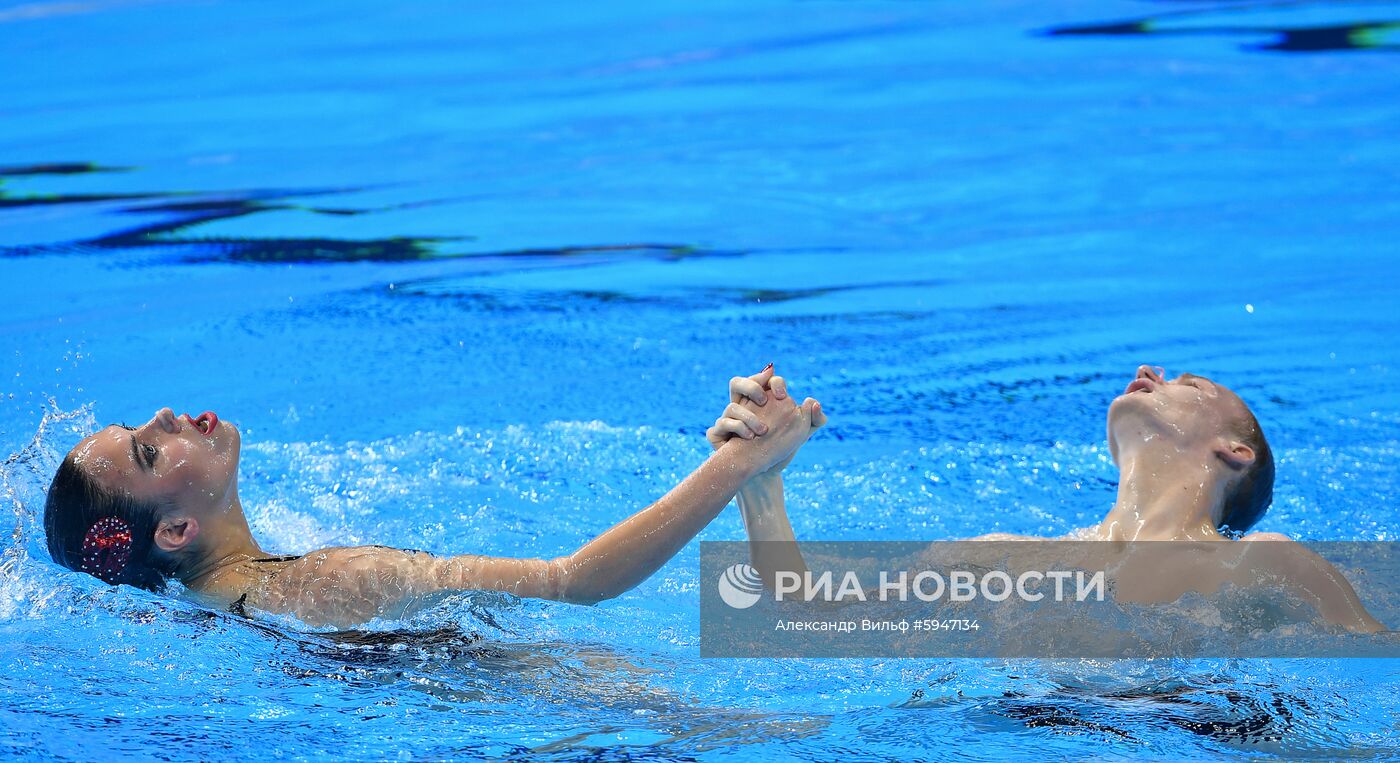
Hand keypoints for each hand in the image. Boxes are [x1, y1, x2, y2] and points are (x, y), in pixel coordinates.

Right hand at [706, 364, 825, 474]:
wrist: (764, 476)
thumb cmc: (781, 451)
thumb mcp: (802, 435)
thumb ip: (814, 419)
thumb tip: (811, 401)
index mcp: (760, 402)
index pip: (764, 380)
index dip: (772, 382)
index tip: (783, 395)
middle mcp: (742, 407)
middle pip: (737, 383)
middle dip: (751, 387)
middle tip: (764, 401)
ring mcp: (728, 420)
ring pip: (731, 406)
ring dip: (748, 417)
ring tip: (763, 431)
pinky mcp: (717, 434)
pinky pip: (720, 425)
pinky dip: (736, 429)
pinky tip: (749, 438)